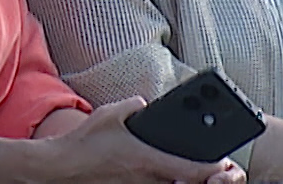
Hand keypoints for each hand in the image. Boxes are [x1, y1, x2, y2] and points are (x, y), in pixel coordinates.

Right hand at [45, 98, 244, 183]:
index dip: (213, 169)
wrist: (58, 171)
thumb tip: (145, 105)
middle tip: (203, 166)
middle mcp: (146, 180)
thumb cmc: (83, 143)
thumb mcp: (111, 114)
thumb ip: (133, 106)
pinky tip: (151, 172)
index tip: (225, 165)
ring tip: (174, 167)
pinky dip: (156, 181)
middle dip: (194, 176)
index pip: (191, 170)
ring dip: (173, 179)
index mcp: (147, 159)